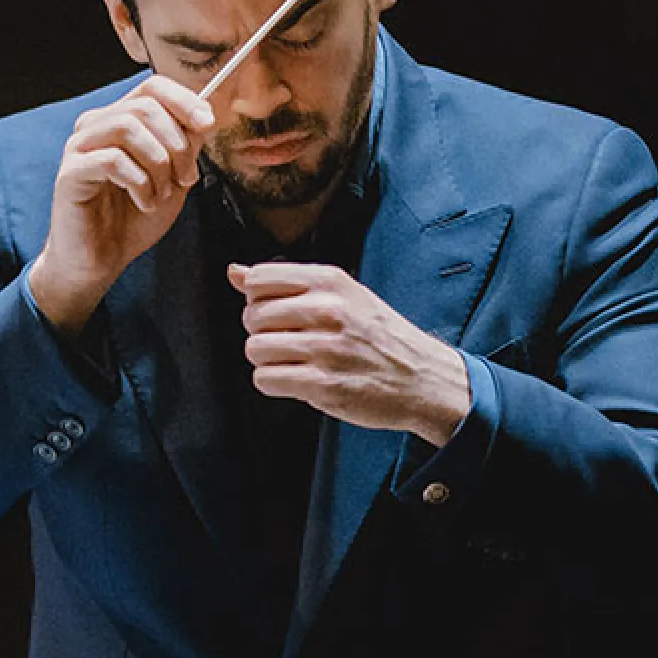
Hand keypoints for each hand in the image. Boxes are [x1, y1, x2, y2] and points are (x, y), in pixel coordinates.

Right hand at [30, 75, 215, 330]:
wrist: (101, 261)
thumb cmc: (133, 219)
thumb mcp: (172, 178)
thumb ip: (185, 146)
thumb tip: (203, 116)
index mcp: (120, 120)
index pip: (153, 87)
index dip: (184, 100)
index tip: (208, 124)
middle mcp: (95, 126)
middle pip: (145, 106)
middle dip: (177, 144)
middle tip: (185, 179)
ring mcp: (79, 148)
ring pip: (129, 128)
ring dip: (158, 164)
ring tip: (161, 194)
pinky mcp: (70, 173)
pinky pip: (112, 159)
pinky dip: (139, 182)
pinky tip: (143, 202)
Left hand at [232, 261, 473, 444]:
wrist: (422, 378)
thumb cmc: (378, 335)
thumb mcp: (341, 295)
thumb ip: (286, 283)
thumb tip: (235, 272)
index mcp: (330, 282)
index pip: (259, 279)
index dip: (258, 299)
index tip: (276, 312)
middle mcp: (328, 311)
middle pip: (252, 316)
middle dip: (261, 332)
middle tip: (287, 342)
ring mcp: (326, 349)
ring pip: (255, 349)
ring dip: (267, 360)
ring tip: (293, 361)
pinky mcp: (322, 385)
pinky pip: (266, 379)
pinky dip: (273, 383)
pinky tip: (296, 380)